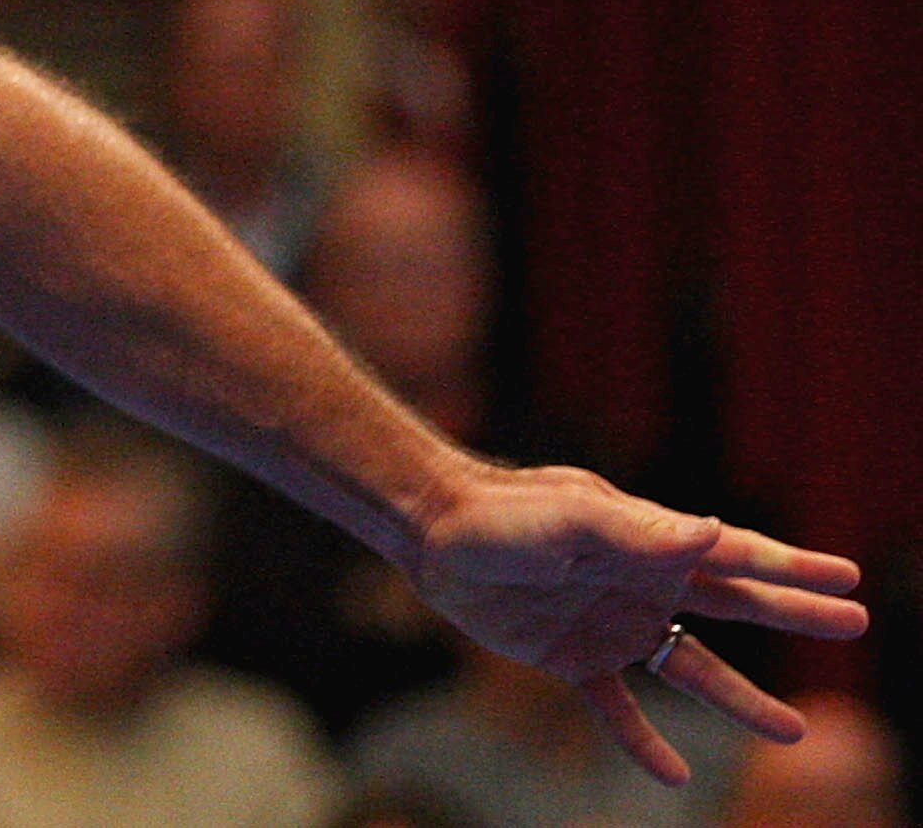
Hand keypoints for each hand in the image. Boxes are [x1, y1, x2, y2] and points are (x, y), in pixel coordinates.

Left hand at [406, 462, 866, 784]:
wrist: (436, 536)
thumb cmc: (505, 514)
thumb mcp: (573, 515)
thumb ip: (640, 531)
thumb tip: (713, 533)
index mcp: (652, 543)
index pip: (736, 556)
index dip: (791, 567)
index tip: (845, 577)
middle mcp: (643, 584)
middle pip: (736, 605)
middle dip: (794, 613)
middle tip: (854, 622)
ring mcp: (612, 625)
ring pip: (692, 668)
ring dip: (740, 699)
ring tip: (793, 730)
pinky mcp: (572, 659)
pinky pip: (618, 709)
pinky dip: (643, 741)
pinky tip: (672, 777)